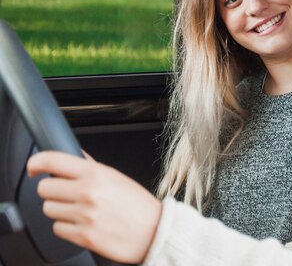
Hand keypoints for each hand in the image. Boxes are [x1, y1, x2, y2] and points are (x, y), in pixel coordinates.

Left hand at [27, 151, 161, 263]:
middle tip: (66, 194)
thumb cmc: (138, 205)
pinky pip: (57, 229)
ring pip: (48, 209)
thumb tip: (72, 157)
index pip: (53, 161)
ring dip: (60, 210)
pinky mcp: (83, 236)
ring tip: (79, 210)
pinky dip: (66, 227)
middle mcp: (88, 193)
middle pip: (44, 188)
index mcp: (96, 174)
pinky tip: (83, 224)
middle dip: (53, 191)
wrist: (155, 231)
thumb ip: (91, 167)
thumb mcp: (117, 177)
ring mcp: (84, 216)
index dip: (36, 162)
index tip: (34, 167)